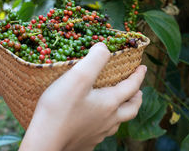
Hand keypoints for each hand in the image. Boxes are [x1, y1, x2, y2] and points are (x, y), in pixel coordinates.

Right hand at [20, 43, 146, 150]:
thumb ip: (94, 59)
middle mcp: (108, 120)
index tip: (143, 68)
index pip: (131, 87)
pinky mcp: (86, 143)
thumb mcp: (78, 77)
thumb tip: (104, 47)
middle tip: (137, 90)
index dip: (138, 76)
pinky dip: (105, 124)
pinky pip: (102, 133)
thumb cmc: (60, 108)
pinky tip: (96, 122)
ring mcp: (98, 134)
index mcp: (109, 103)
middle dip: (136, 97)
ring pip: (117, 123)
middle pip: (131, 110)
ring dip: (122, 112)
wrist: (45, 141)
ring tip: (119, 105)